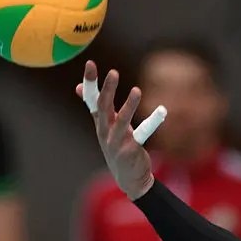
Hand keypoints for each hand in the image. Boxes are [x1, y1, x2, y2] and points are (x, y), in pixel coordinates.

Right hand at [75, 60, 165, 199]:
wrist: (128, 178)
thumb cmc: (117, 147)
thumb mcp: (104, 127)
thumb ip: (95, 107)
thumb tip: (78, 87)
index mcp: (100, 123)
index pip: (91, 99)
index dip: (90, 82)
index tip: (90, 63)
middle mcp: (105, 131)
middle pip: (103, 107)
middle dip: (107, 90)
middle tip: (113, 72)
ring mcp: (117, 141)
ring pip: (122, 120)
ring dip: (129, 105)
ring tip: (137, 90)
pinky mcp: (131, 149)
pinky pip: (142, 133)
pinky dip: (152, 122)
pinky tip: (162, 111)